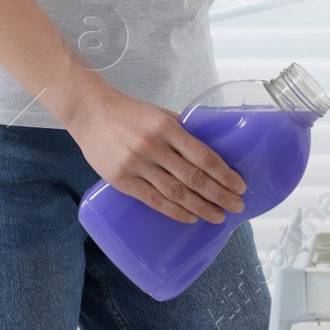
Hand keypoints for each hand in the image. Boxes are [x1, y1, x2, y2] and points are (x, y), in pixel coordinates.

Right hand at [63, 84, 246, 224]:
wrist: (90, 113)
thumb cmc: (129, 112)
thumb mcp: (159, 114)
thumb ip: (182, 131)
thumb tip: (207, 150)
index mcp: (167, 127)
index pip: (203, 155)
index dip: (224, 173)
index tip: (240, 185)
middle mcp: (153, 146)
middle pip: (194, 177)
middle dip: (219, 194)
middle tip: (237, 205)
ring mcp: (136, 164)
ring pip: (176, 192)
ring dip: (201, 207)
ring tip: (218, 216)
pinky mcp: (121, 180)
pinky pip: (153, 200)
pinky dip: (174, 211)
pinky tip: (190, 217)